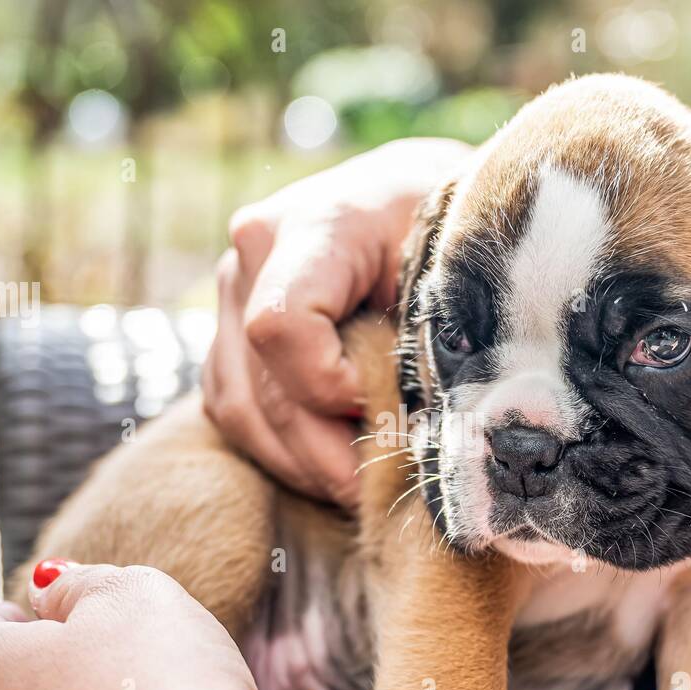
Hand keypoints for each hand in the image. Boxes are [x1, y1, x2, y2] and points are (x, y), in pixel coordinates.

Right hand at [205, 137, 470, 506]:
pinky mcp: (229, 329)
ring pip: (240, 412)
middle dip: (328, 455)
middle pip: (264, 390)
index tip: (392, 399)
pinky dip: (283, 451)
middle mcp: (255, 255)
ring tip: (363, 488)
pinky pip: (234, 411)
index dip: (332, 385)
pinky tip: (335, 464)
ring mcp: (233, 292)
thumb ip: (434, 340)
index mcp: (316, 225)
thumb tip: (424, 437)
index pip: (280, 326)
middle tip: (385, 492)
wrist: (419, 195)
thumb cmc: (453, 231)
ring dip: (303, 465)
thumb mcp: (461, 272)